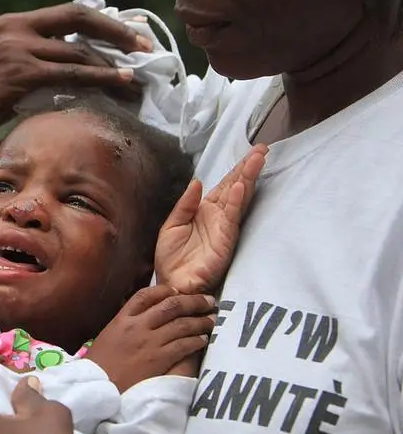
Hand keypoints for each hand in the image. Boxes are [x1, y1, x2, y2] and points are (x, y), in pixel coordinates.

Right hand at [0, 3, 151, 146]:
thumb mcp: (1, 65)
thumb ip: (30, 57)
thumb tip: (68, 63)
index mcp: (11, 23)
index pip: (68, 12)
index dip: (103, 20)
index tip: (130, 30)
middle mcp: (15, 28)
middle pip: (80, 19)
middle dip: (117, 32)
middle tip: (145, 46)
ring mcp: (18, 48)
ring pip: (79, 51)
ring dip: (114, 65)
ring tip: (138, 79)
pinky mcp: (21, 72)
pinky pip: (72, 73)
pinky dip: (101, 78)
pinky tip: (121, 84)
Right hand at [85, 285, 214, 392]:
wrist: (97, 387)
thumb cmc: (99, 365)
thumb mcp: (107, 336)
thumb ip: (124, 325)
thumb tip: (140, 320)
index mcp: (122, 319)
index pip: (145, 295)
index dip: (165, 290)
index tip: (177, 291)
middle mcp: (138, 326)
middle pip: (170, 305)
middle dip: (192, 301)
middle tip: (207, 300)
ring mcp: (150, 342)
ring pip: (181, 324)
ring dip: (200, 321)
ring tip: (211, 319)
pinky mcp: (160, 359)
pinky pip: (184, 345)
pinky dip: (196, 340)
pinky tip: (203, 339)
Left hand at [155, 144, 267, 293]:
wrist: (171, 283)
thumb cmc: (172, 258)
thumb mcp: (172, 225)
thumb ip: (185, 204)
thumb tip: (197, 182)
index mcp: (204, 211)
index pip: (224, 186)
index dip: (236, 169)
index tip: (251, 152)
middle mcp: (218, 217)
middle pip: (236, 187)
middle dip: (248, 169)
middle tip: (262, 150)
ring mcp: (224, 228)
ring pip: (238, 198)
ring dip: (246, 179)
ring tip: (256, 160)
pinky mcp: (225, 240)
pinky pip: (231, 218)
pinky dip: (236, 202)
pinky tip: (240, 188)